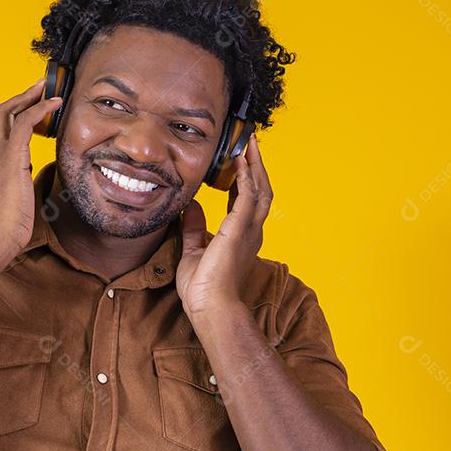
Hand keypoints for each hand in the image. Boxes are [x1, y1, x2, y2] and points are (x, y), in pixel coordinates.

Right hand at [0, 78, 63, 252]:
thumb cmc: (8, 225)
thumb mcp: (22, 196)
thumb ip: (33, 178)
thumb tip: (50, 168)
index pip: (0, 130)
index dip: (16, 115)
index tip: (33, 107)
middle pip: (0, 113)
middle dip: (20, 97)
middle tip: (40, 87)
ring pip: (9, 112)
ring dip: (30, 97)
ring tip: (48, 89)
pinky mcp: (10, 156)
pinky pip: (25, 122)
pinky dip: (41, 109)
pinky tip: (55, 104)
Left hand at [176, 133, 272, 316]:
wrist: (210, 307)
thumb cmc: (203, 288)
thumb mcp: (193, 251)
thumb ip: (193, 228)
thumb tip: (190, 206)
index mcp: (241, 236)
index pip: (246, 200)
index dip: (244, 178)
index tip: (239, 161)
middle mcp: (251, 230)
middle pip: (260, 189)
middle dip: (256, 165)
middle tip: (249, 143)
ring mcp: (249, 229)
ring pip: (260, 188)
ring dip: (255, 164)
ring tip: (248, 143)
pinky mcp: (240, 229)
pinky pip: (249, 196)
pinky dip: (247, 176)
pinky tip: (241, 161)